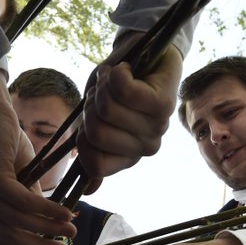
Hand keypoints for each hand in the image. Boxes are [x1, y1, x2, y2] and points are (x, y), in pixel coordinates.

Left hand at [0, 70, 75, 244]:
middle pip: (10, 236)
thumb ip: (33, 205)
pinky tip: (65, 213)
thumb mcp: (23, 180)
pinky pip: (23, 202)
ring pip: (18, 221)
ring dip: (47, 228)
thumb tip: (56, 230)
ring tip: (72, 230)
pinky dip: (46, 209)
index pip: (3, 241)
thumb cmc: (9, 143)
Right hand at [78, 35, 181, 191]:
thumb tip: (88, 191)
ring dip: (102, 85)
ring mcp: (157, 126)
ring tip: (115, 79)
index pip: (95, 164)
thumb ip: (94, 149)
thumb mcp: (98, 118)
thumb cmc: (118, 88)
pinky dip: (115, 73)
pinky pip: (124, 91)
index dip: (82, 137)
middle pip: (97, 133)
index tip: (91, 116)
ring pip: (108, 109)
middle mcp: (146, 147)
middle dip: (91, 105)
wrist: (146, 53)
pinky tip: (125, 70)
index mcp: (127, 156)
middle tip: (104, 92)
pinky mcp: (163, 103)